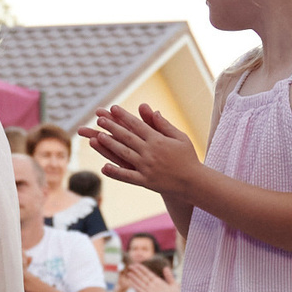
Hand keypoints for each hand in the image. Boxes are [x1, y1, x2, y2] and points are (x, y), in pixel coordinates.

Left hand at [86, 103, 203, 198]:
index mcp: (158, 140)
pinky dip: (115, 172)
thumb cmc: (188, 158)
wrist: (193, 182)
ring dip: (110, 145)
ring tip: (97, 137)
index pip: (137, 125)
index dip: (123, 116)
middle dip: (112, 127)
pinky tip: (104, 167)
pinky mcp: (145, 181)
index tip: (112, 108)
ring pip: (124, 154)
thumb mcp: (180, 137)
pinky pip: (127, 176)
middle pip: (127, 137)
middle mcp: (150, 152)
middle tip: (99, 120)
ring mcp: (146, 167)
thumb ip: (164, 125)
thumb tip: (153, 111)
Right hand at [123, 263, 179, 291]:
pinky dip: (136, 287)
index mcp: (158, 282)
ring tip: (128, 274)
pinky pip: (142, 291)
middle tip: (130, 266)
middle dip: (136, 272)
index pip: (148, 274)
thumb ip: (169, 276)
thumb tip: (165, 267)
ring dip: (134, 279)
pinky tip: (131, 283)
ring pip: (141, 284)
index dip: (142, 269)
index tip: (136, 264)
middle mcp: (153, 286)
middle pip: (143, 278)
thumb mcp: (173, 284)